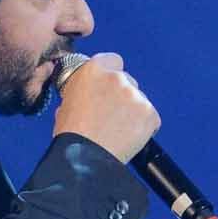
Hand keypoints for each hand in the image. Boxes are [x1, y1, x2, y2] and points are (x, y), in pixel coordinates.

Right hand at [53, 51, 159, 165]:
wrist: (85, 158)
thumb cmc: (72, 135)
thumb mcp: (66, 103)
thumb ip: (81, 91)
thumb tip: (86, 96)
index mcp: (94, 70)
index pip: (113, 60)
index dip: (110, 76)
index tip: (108, 88)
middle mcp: (117, 77)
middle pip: (128, 81)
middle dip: (122, 96)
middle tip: (112, 116)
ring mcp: (135, 95)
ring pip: (139, 100)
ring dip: (133, 112)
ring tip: (118, 131)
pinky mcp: (149, 113)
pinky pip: (151, 118)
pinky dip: (144, 128)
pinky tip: (129, 138)